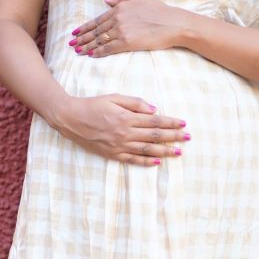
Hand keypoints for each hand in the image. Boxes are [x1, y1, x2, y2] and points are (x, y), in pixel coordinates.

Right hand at [53, 93, 189, 165]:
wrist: (71, 119)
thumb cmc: (93, 105)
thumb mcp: (114, 97)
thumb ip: (134, 103)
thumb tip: (154, 110)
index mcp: (126, 117)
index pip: (154, 122)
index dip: (170, 123)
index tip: (183, 123)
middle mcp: (125, 133)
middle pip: (154, 136)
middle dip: (173, 137)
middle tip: (188, 138)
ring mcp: (118, 145)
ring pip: (146, 149)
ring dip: (164, 151)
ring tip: (178, 152)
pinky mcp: (112, 154)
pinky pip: (132, 159)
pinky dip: (145, 161)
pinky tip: (157, 161)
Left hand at [68, 0, 179, 57]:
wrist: (173, 23)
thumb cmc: (160, 10)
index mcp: (119, 8)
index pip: (98, 19)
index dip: (85, 27)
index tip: (76, 32)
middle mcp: (117, 19)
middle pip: (96, 31)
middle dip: (82, 38)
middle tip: (72, 43)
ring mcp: (121, 31)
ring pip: (100, 40)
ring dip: (87, 46)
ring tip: (77, 51)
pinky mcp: (127, 42)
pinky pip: (109, 48)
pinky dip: (98, 52)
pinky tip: (91, 55)